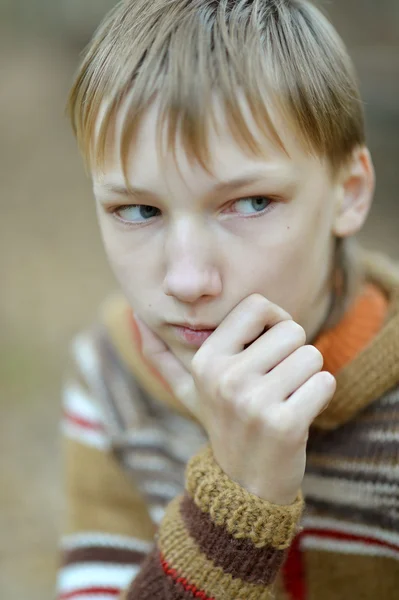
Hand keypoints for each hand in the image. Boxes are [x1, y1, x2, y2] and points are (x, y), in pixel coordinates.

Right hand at [134, 295, 335, 504]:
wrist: (243, 485)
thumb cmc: (223, 424)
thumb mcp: (188, 390)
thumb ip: (161, 355)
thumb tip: (136, 319)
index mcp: (206, 360)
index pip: (258, 305)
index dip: (274, 321)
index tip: (271, 346)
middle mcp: (225, 378)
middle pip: (292, 330)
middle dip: (294, 354)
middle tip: (276, 382)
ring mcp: (253, 402)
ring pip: (312, 355)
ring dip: (308, 377)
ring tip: (285, 398)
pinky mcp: (284, 424)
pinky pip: (325, 382)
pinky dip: (320, 395)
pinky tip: (299, 413)